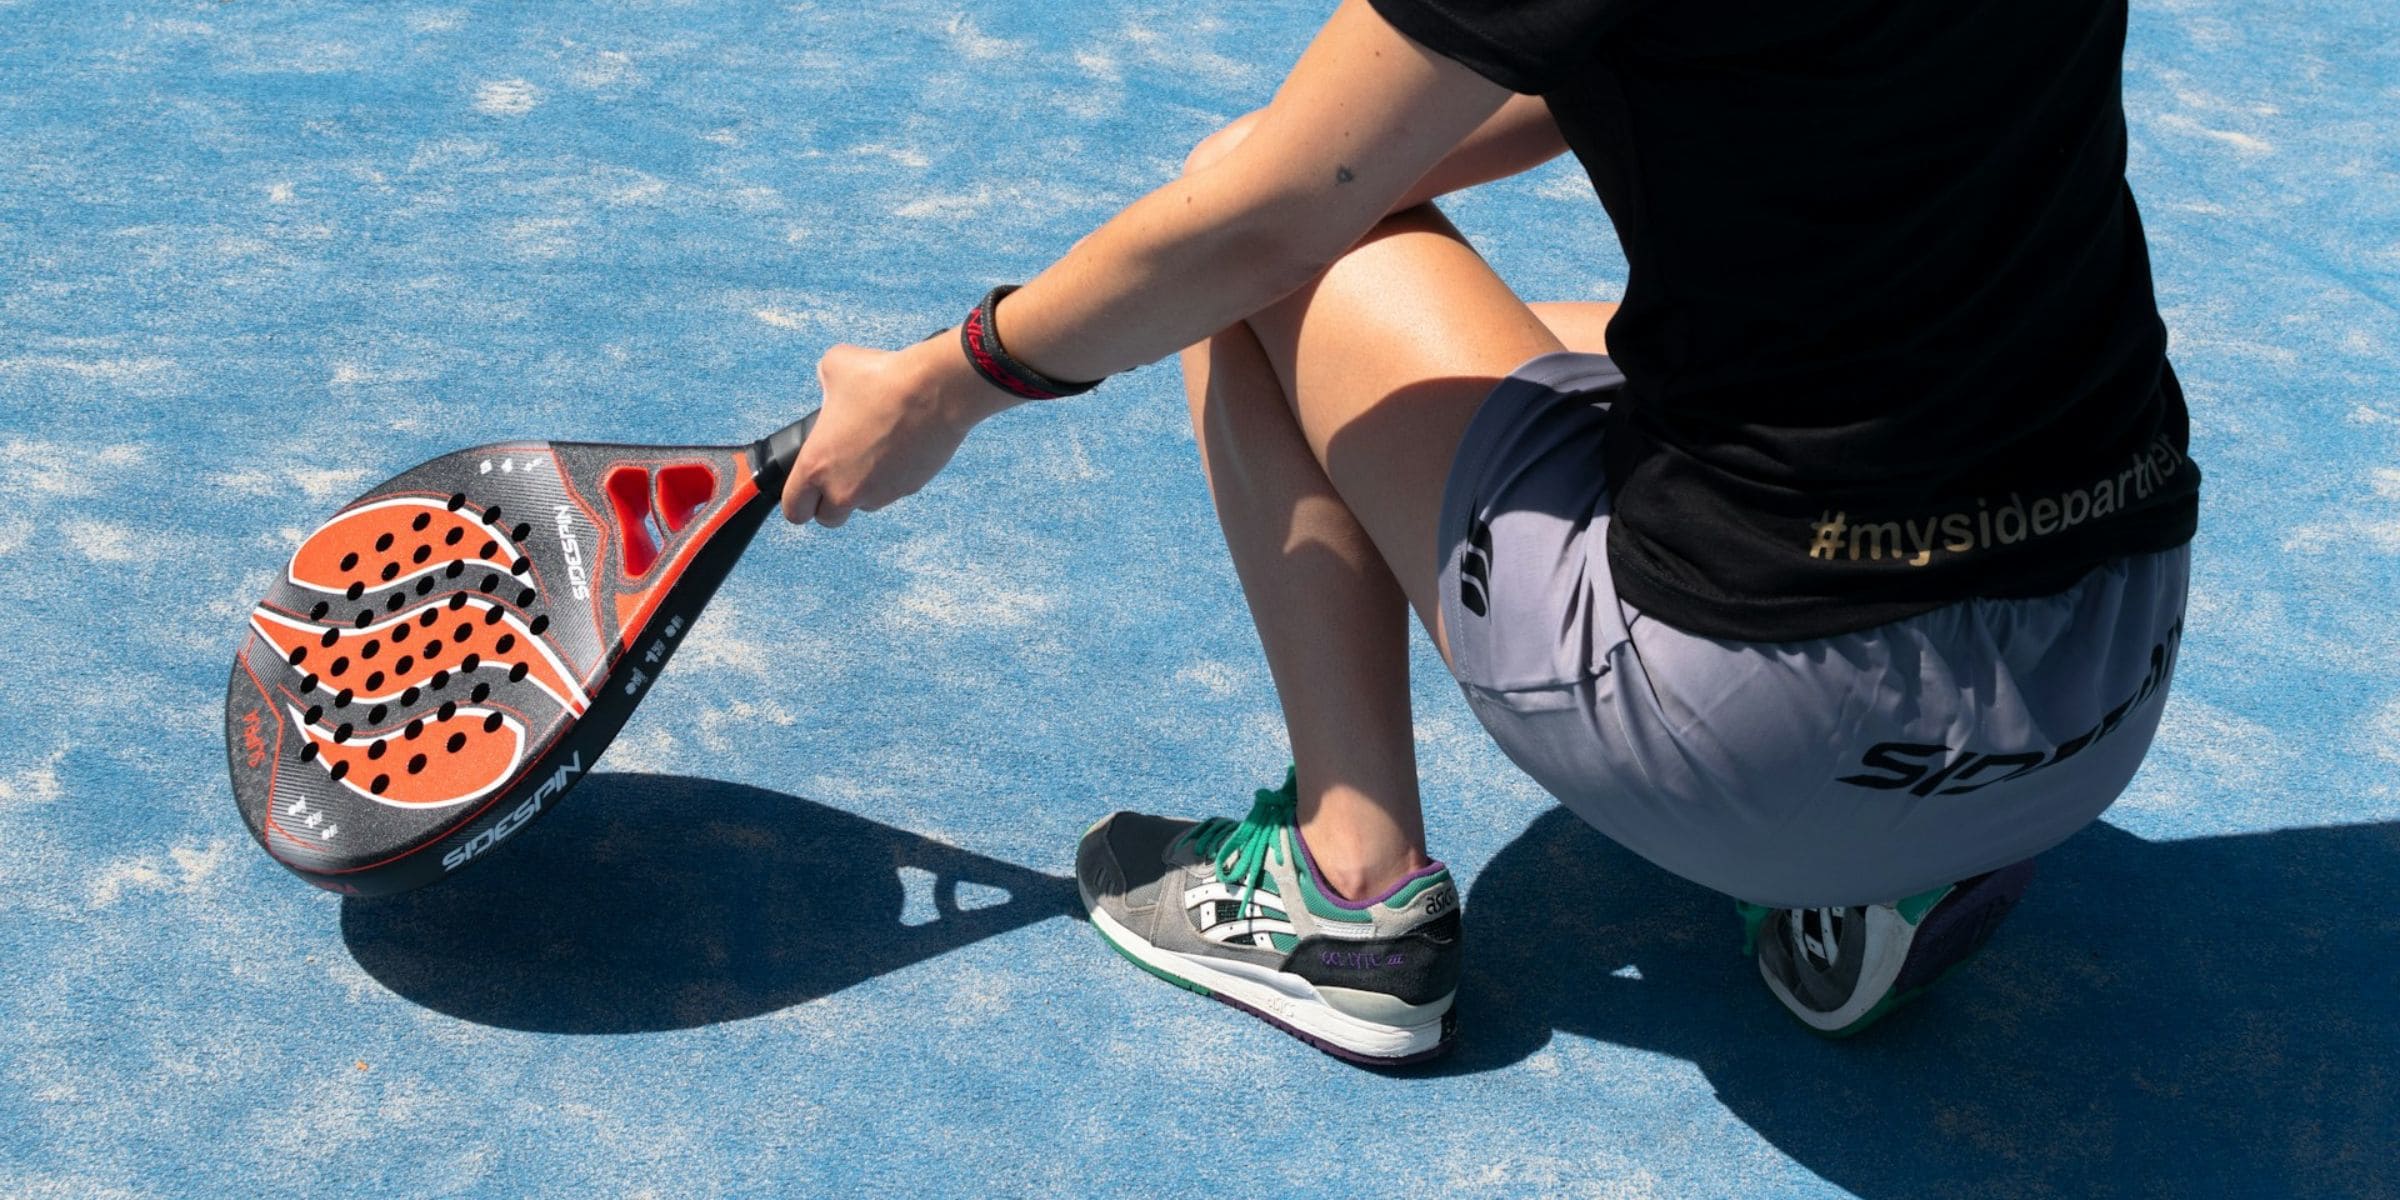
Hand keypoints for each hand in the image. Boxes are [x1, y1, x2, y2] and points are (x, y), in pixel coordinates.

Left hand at [779, 335, 1019, 527]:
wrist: (935, 390)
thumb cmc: (882, 379)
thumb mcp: (834, 366)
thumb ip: (823, 385)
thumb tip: (830, 385)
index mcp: (816, 466)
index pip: (794, 509)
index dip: (797, 501)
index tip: (805, 490)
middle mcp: (845, 489)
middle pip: (828, 519)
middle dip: (830, 502)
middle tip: (837, 473)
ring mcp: (880, 493)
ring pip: (863, 505)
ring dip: (862, 489)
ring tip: (872, 452)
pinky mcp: (909, 489)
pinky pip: (892, 492)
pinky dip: (891, 478)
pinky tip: (898, 448)